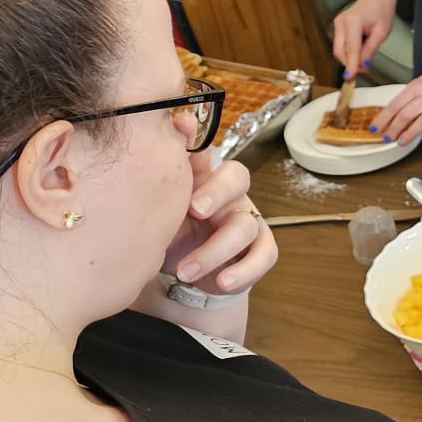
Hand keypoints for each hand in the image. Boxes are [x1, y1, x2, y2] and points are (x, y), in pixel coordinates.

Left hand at [163, 149, 278, 292]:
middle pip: (237, 177)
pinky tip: (221, 282)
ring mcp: (248, 220)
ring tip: (185, 272)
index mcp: (200, 179)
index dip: (197, 154)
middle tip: (194, 210)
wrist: (183, 274)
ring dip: (214, 251)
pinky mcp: (261, 248)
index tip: (176, 158)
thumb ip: (156, 183)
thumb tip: (158, 139)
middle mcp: (228, 194)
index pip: (205, 155)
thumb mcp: (158, 213)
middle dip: (217, 192)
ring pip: (244, 225)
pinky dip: (244, 271)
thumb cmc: (170, 234)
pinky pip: (265, 254)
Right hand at [332, 0, 396, 74]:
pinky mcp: (338, 27)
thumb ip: (370, 50)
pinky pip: (340, 45)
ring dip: (349, 59)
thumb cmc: (382, 11)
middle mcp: (341, 22)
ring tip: (364, 61)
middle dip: (350, 64)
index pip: (351, 49)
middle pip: (340, 51)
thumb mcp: (381, 32)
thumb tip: (362, 66)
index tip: (350, 78)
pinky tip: (359, 52)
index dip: (351, 65)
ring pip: (338, 50)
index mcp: (353, 22)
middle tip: (364, 71)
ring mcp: (338, 24)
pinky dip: (348, 52)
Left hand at [373, 64, 421, 151]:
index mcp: (416, 87)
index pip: (395, 105)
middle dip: (393, 128)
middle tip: (387, 138)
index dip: (383, 118)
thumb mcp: (420, 81)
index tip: (375, 127)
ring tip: (401, 142)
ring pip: (421, 123)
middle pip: (405, 115)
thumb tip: (395, 111)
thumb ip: (409, 95)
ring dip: (410, 134)